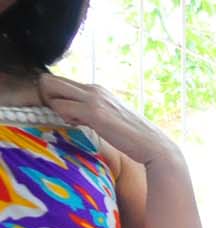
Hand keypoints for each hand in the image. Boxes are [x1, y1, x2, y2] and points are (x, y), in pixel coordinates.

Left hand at [37, 74, 178, 164]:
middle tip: (62, 115)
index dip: (56, 96)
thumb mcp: (109, 117)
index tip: (67, 113)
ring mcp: (93, 98)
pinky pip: (62, 106)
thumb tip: (73, 114)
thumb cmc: (133, 137)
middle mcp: (94, 88)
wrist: (153, 145)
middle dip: (47, 97)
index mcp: (97, 89)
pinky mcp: (94, 112)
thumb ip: (91, 111)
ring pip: (51, 88)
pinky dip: (64, 116)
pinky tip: (81, 125)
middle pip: (50, 79)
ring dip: (55, 107)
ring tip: (74, 121)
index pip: (61, 82)